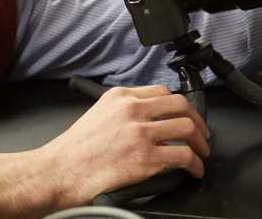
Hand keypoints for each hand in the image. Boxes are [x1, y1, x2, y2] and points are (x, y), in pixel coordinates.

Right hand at [37, 85, 209, 207]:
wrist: (60, 170)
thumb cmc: (74, 149)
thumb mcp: (97, 113)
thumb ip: (122, 111)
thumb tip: (145, 119)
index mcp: (120, 97)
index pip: (162, 91)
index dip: (179, 105)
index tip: (184, 114)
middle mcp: (132, 110)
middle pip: (180, 105)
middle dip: (197, 120)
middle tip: (201, 133)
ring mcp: (140, 133)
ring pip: (187, 128)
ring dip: (200, 143)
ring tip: (201, 153)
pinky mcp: (146, 158)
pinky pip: (183, 156)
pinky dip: (195, 164)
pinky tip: (194, 170)